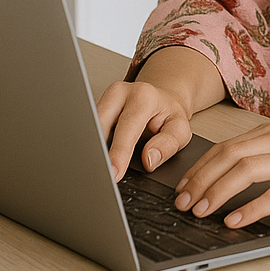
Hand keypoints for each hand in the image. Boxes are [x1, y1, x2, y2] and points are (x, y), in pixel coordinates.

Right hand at [98, 45, 226, 181]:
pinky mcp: (96, 106)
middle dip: (98, 152)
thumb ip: (168, 145)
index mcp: (143, 97)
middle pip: (100, 124)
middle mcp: (120, 93)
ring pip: (90, 126)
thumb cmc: (169, 116)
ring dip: (92, 149)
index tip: (113, 174)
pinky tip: (95, 159)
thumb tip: (149, 160)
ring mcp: (105, 98)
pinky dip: (90, 145)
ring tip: (95, 170)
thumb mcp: (181, 130)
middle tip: (100, 177)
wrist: (162, 100)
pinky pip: (89, 127)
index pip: (126, 128)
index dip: (118, 153)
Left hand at [173, 121, 269, 226]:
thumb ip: (267, 160)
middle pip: (229, 155)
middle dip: (199, 180)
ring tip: (200, 212)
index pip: (226, 146)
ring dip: (217, 192)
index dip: (198, 168)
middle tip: (182, 204)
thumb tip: (226, 182)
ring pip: (246, 170)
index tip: (181, 188)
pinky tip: (235, 221)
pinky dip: (250, 208)